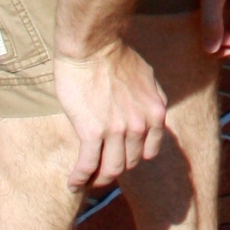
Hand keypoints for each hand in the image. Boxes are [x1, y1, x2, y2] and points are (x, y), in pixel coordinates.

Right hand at [55, 39, 168, 190]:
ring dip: (97, 180)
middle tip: (99, 172)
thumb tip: (148, 112)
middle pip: (129, 163)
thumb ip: (149, 100)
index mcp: (156, 112)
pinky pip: (88, 165)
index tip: (120, 158)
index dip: (133, 158)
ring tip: (85, 182)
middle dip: (114, 170)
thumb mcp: (147, 77)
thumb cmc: (115, 56)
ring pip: (111, 169)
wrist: (94, 46)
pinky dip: (80, 178)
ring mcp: (118, 131)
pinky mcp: (93, 132)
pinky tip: (73, 183)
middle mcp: (141, 125)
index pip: (149, 152)